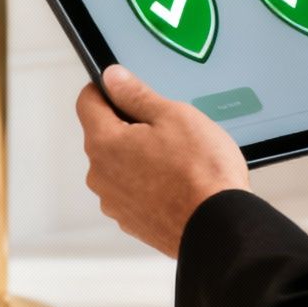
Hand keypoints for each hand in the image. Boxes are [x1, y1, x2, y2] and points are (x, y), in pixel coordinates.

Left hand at [76, 65, 248, 257]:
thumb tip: (113, 78)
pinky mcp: (132, 222)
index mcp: (105, 143)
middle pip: (105, 135)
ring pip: (120, 165)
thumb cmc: (201, 174)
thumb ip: (136, 94)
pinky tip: (178, 182)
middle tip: (167, 127)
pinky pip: (133, 190)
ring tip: (179, 159)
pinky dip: (149, 183)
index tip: (125, 88)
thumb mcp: (174, 116)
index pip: (87, 101)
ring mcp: (115, 202)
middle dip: (130, 126)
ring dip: (141, 157)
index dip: (107, 89)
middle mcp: (101, 176)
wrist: (220, 227)